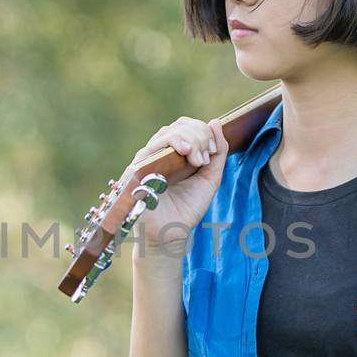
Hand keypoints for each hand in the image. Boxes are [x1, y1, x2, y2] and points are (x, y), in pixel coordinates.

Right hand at [130, 117, 227, 256]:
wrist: (171, 233)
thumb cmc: (188, 208)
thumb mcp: (209, 178)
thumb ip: (217, 153)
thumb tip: (215, 122)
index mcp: (176, 154)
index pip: (188, 127)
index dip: (204, 132)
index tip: (213, 152)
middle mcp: (161, 153)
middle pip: (180, 125)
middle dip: (199, 136)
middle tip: (204, 159)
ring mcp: (149, 158)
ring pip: (169, 132)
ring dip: (190, 140)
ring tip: (197, 161)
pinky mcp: (139, 166)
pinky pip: (155, 144)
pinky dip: (174, 142)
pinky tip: (187, 153)